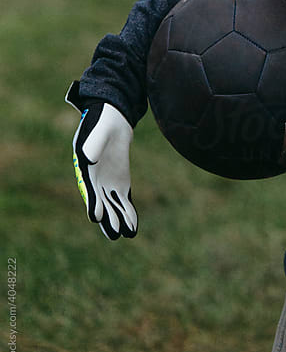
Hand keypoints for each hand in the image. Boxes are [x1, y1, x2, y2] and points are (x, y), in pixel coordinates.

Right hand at [66, 81, 137, 239]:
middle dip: (108, 218)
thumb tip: (88, 158)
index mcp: (85, 168)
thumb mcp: (99, 129)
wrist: (113, 117)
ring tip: (127, 234)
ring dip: (119, 218)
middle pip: (101, 202)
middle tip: (115, 234)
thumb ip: (94, 143)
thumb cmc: (102, 121)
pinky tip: (133, 226)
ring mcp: (107, 182)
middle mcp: (94, 179)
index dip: (93, 202)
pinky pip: (124, 199)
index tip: (97, 216)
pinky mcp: (120, 181)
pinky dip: (128, 211)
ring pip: (113, 204)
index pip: (88, 188)